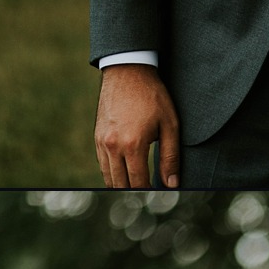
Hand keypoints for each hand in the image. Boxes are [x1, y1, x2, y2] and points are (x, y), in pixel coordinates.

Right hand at [95, 64, 180, 189]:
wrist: (128, 71)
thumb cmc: (153, 96)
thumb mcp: (170, 125)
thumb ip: (170, 157)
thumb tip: (172, 184)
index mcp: (133, 145)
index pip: (139, 183)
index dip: (150, 194)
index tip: (159, 196)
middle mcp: (113, 146)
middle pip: (121, 185)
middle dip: (135, 193)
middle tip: (149, 196)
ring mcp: (101, 142)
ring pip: (109, 177)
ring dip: (122, 185)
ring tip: (138, 188)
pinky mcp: (97, 137)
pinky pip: (102, 164)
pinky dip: (113, 173)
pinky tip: (126, 172)